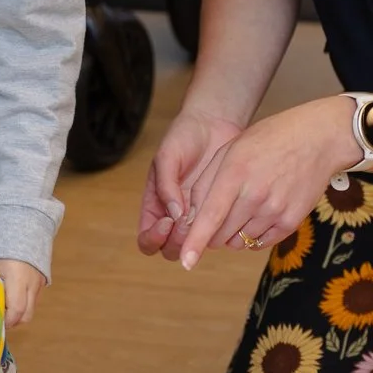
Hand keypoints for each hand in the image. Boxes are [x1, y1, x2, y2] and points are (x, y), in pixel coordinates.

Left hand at [0, 257, 43, 327]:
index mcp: (18, 279)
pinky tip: (12, 293)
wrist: (21, 225)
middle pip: (27, 315)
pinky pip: (34, 298)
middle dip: (12, 321)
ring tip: (4, 303)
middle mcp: (32, 284)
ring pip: (31, 308)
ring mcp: (40, 282)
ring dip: (18, 312)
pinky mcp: (42, 279)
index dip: (5, 321)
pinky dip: (24, 302)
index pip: (16, 311)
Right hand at [137, 108, 243, 257]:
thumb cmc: (184, 136)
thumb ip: (166, 185)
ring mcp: (197, 216)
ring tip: (207, 218)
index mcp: (155, 207)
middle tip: (189, 221)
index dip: (153, 238)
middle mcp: (174, 217)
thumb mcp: (167, 156)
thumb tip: (172, 215)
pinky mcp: (218, 211)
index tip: (166, 222)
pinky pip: (216, 231)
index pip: (147, 240)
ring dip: (198, 238)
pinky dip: (219, 230)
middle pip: (170, 249)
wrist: (214, 123)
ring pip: (194, 245)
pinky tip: (225, 216)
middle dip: (177, 241)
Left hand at [172, 98, 354, 271]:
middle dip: (211, 234)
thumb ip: (207, 182)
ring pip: (239, 242)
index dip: (195, 242)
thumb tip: (191, 217)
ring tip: (242, 208)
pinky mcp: (291, 222)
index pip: (210, 217)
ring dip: (232, 234)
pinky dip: (252, 236)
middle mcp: (256, 196)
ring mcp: (275, 210)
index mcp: (236, 173)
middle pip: (221, 235)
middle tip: (216, 217)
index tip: (185, 262)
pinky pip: (260, 243)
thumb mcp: (231, 150)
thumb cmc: (269, 139)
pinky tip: (257, 216)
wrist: (318, 139)